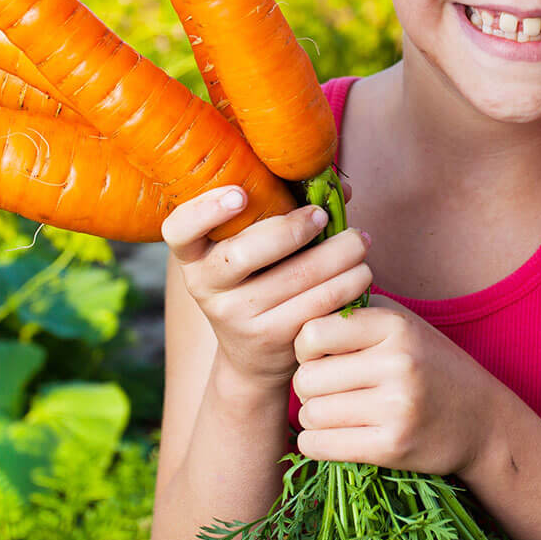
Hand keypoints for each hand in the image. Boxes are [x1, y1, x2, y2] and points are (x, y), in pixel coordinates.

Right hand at [161, 185, 372, 389]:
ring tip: (360, 241)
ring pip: (296, 276)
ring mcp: (235, 316)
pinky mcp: (270, 338)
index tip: (240, 194)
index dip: (205, 210)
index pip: (179, 230)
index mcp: (193, 255)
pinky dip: (347, 283)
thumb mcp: (254, 246)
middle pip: (246, 251)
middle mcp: (206, 286)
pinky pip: (317, 303)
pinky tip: (360, 273)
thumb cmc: (259, 278)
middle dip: (295, 227)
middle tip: (323, 215)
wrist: (254, 355)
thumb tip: (335, 185)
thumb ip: (284, 207)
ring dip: (339, 253)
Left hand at [291, 297, 500, 477]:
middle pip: (306, 378)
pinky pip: (320, 445)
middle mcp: (397, 363)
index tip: (320, 357)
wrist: (483, 420)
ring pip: (311, 414)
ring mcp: (397, 407)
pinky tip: (330, 436)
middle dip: (307, 387)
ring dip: (313, 417)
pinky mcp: (393, 446)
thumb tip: (295, 309)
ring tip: (335, 412)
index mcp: (395, 325)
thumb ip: (354, 313)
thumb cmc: (429, 366)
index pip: (312, 334)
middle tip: (326, 390)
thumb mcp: (402, 325)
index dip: (305, 348)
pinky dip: (314, 443)